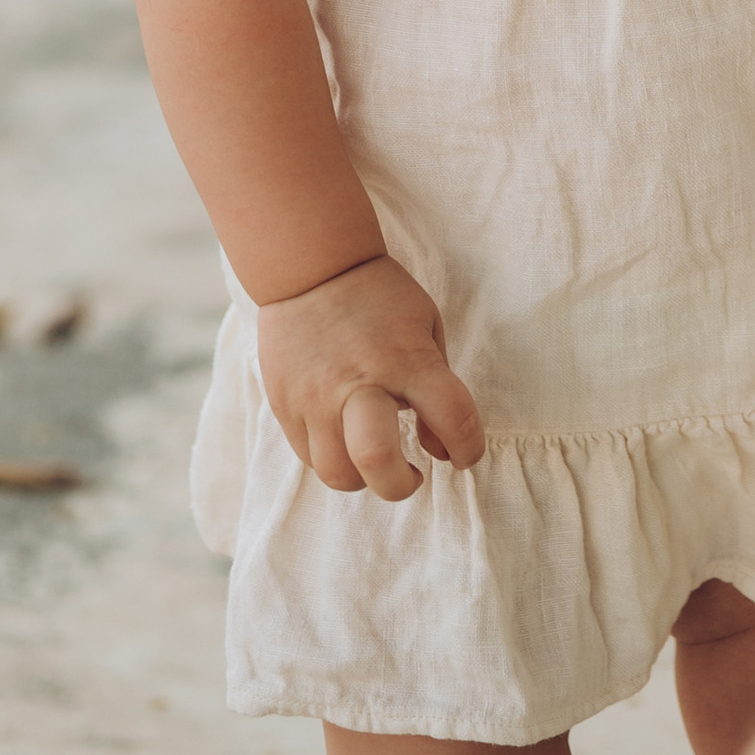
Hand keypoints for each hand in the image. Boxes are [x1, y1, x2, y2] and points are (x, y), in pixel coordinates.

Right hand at [255, 252, 485, 501]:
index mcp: (407, 359)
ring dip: (365, 479)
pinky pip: (310, 459)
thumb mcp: (426, 326)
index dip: (469, 448)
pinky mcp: (285, 406)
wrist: (312, 269)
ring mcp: (316, 398)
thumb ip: (438, 388)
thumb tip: (438, 448)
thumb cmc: (381, 299)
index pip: (452, 417)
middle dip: (401, 484)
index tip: (465, 456)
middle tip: (412, 474)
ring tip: (377, 460)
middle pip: (377, 460)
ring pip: (337, 473)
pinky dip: (335, 461)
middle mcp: (359, 383)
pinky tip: (347, 441)